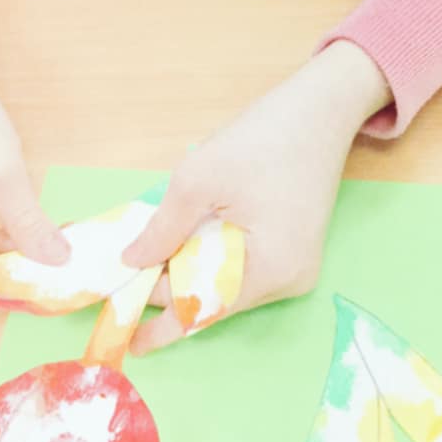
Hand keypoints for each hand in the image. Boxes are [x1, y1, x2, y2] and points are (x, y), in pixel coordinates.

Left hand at [122, 42, 391, 353]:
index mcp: (271, 270)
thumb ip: (163, 229)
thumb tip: (131, 264)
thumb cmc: (262, 140)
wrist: (318, 110)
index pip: (203, 308)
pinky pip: (243, 268)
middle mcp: (289, 281)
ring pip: (228, 286)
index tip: (123, 331)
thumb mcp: (199, 180)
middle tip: (125, 293)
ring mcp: (295, 267)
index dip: (159, 316)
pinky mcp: (294, 251)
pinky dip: (210, 260)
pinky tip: (184, 247)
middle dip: (172, 294)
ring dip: (189, 275)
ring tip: (148, 266)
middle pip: (216, 301)